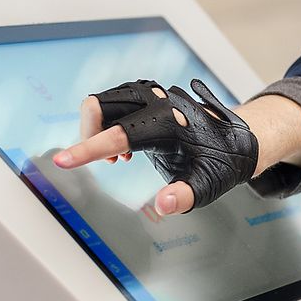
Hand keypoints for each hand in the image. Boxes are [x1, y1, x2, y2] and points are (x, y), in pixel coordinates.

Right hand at [53, 79, 257, 214]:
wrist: (237, 137)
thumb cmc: (222, 161)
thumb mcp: (208, 184)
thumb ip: (185, 195)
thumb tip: (163, 205)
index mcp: (166, 124)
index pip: (116, 137)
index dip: (87, 150)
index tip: (62, 160)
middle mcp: (155, 103)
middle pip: (98, 106)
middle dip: (89, 133)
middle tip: (109, 162)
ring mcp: (150, 95)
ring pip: (101, 102)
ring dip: (98, 127)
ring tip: (119, 158)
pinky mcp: (148, 96)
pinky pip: (112, 102)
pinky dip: (108, 123)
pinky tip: (126, 149)